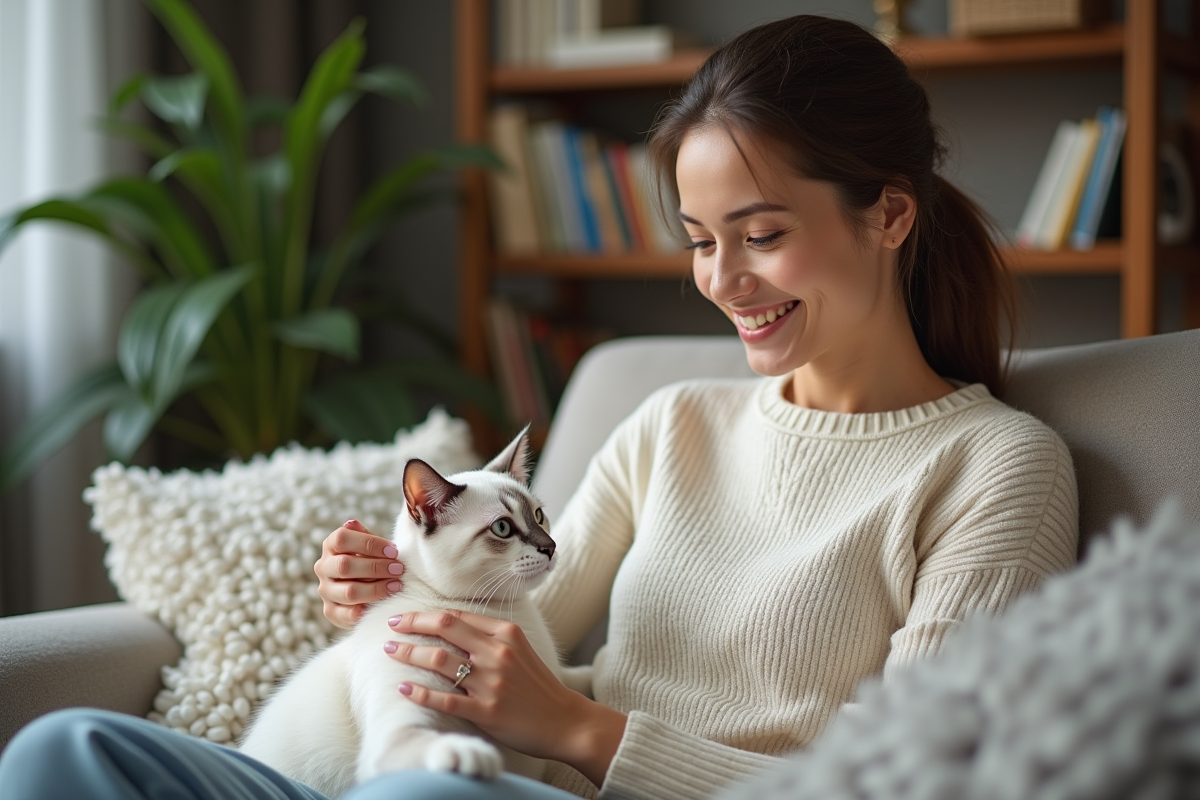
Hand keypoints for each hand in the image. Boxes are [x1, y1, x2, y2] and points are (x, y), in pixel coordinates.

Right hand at [314, 519, 403, 627]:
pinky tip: (384, 603)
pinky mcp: (331, 611)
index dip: (369, 544)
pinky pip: (348, 614)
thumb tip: (353, 524)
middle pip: (345, 565)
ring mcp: (325, 590)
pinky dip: (368, 609)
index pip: (342, 538)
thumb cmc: (370, 559)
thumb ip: (364, 535)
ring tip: (396, 585)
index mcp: (330, 545)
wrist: (364, 586)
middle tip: (399, 569)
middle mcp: (323, 567)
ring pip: (349, 591)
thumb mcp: (368, 544)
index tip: (394, 551)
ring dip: (376, 589)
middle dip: (376, 567)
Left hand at [385, 609, 626, 787]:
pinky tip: (404, 688)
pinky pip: (445, 699)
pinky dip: (421, 692)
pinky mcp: (486, 711)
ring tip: (391, 652)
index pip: (457, 615)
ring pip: (439, 660)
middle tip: (390, 626)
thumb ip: (489, 635)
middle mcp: (497, 653)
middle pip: (445, 628)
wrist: (565, 721)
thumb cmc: (538, 685)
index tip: (403, 616)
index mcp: (506, 633)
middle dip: (411, 624)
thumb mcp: (519, 648)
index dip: (425, 614)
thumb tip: (451, 625)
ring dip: (409, 654)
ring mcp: (491, 682)